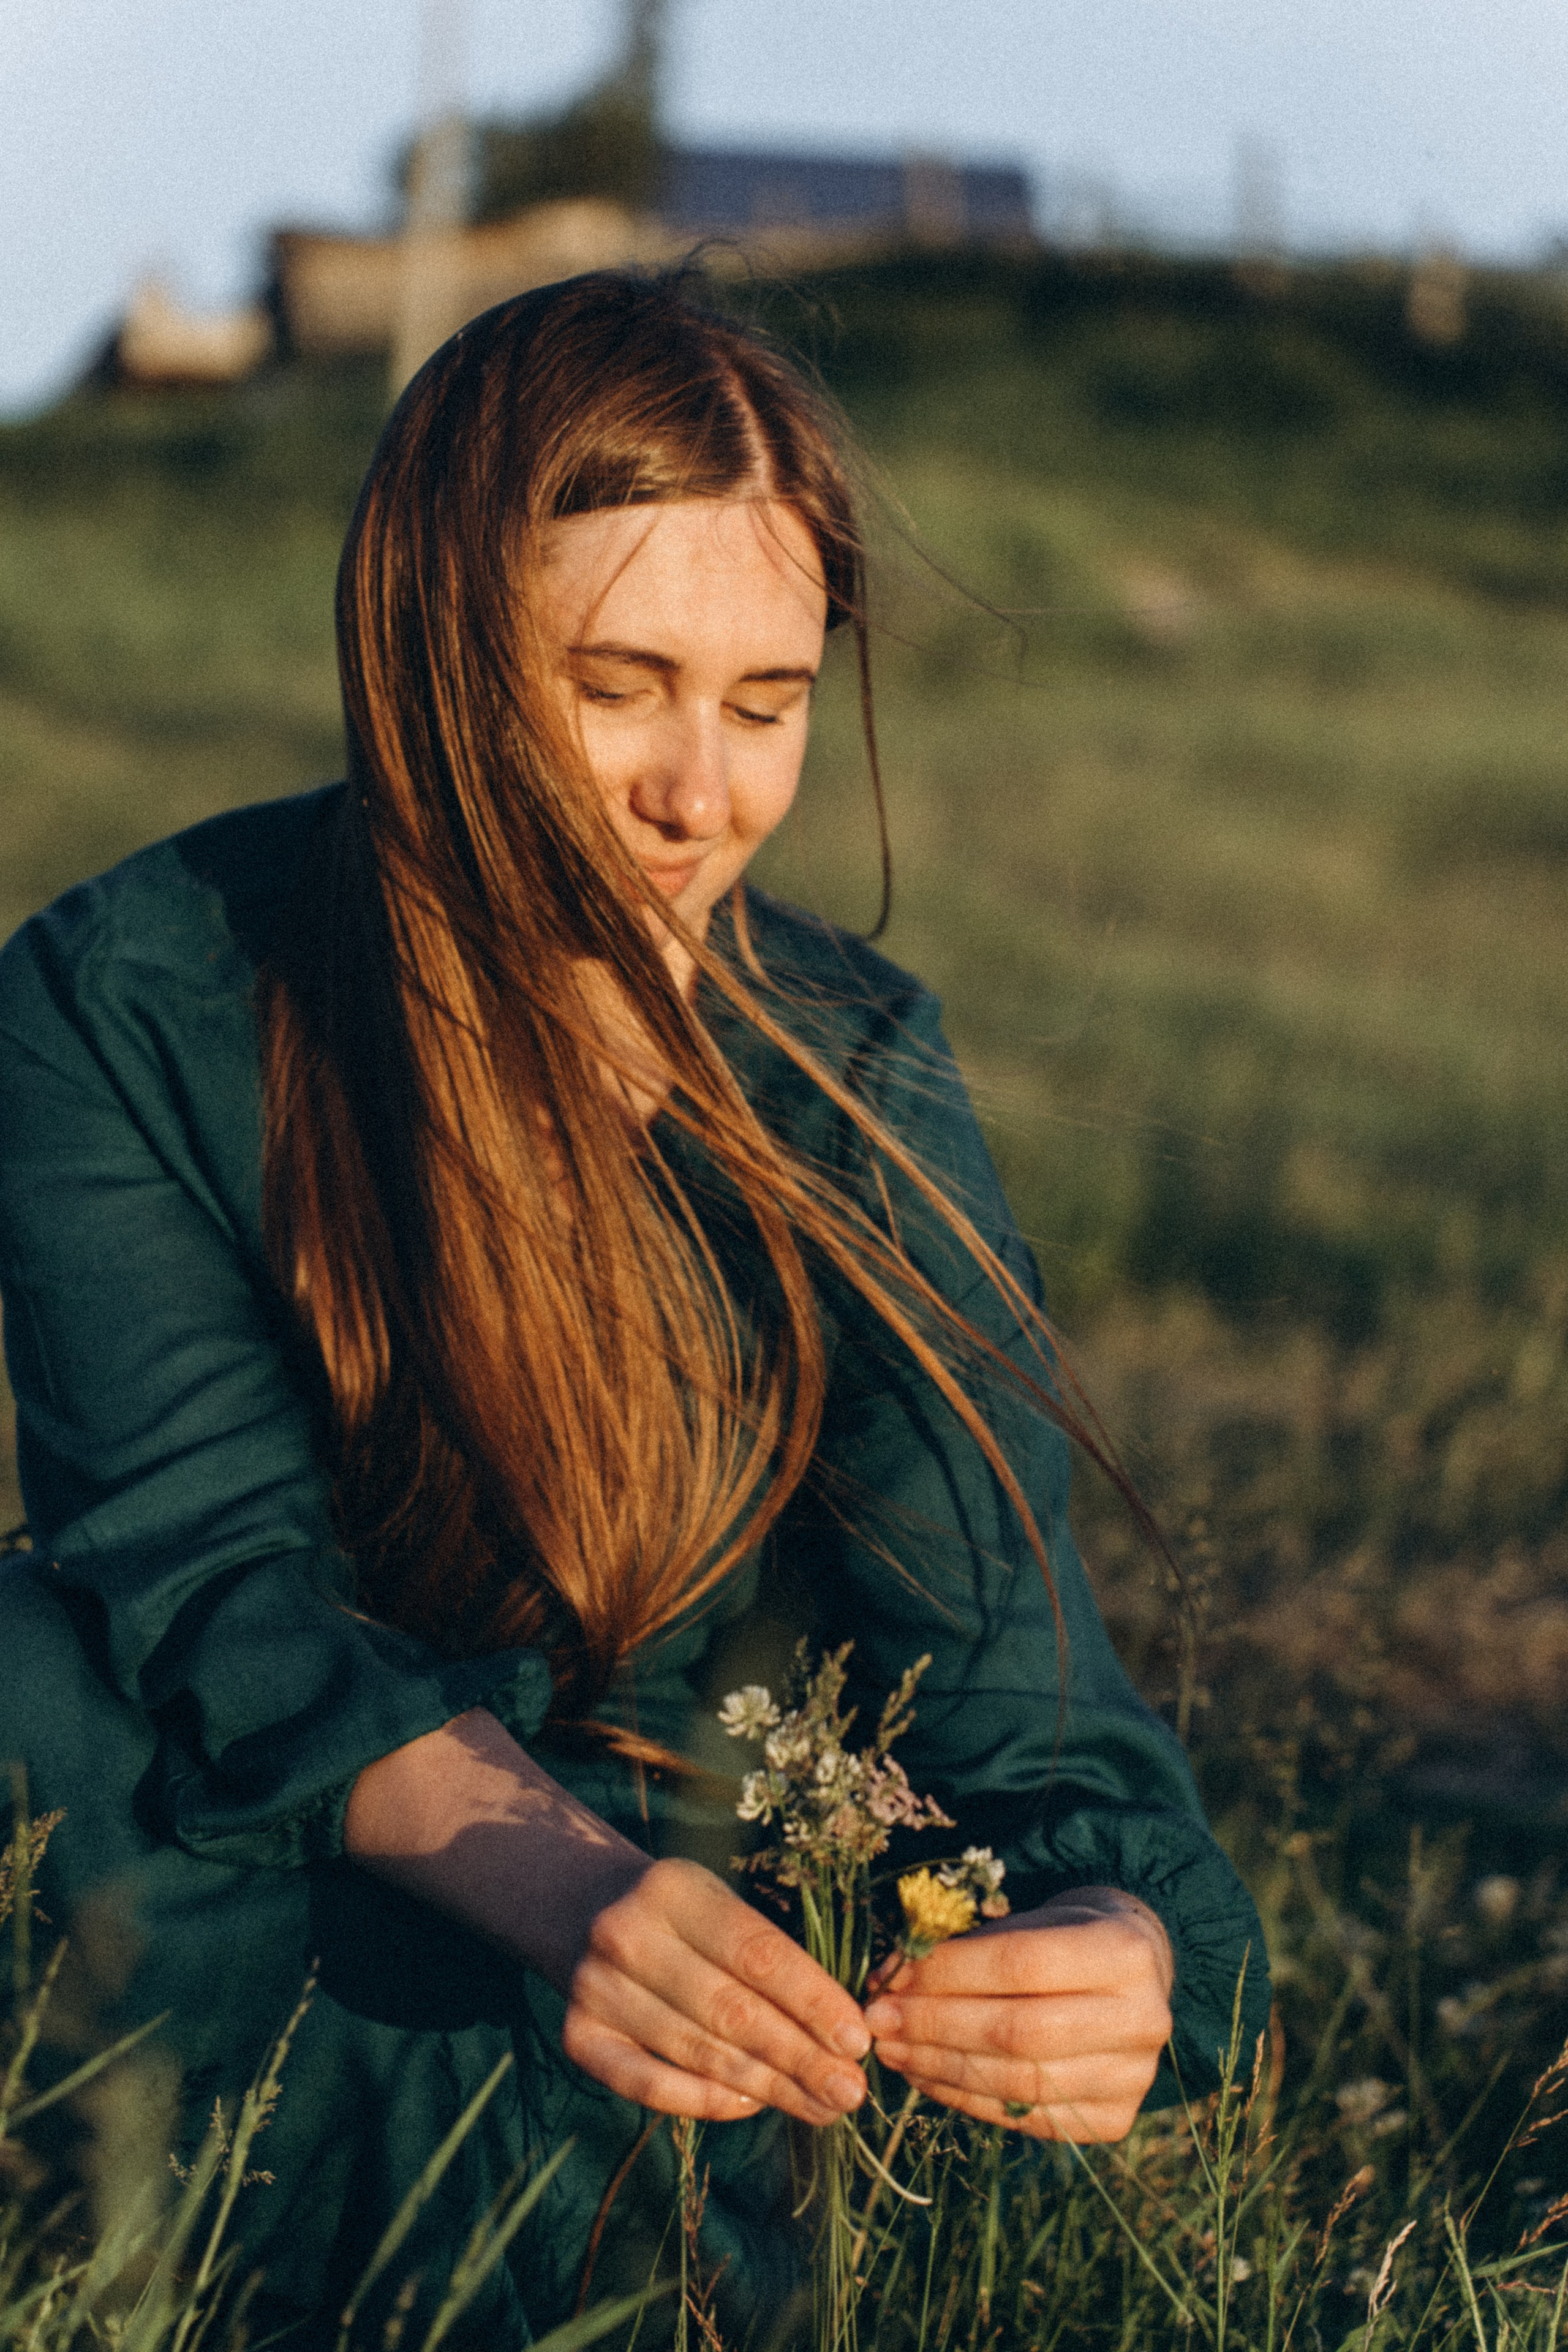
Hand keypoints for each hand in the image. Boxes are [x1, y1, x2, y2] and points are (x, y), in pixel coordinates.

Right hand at [345, 1711, 870, 2125]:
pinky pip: (650, 2085)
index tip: (860, 2039)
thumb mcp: (717, 1902)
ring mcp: (594, 1989)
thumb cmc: (675, 1911)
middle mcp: (627, 1936)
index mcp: (673, 1888)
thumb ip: (771, 1953)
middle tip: (851, 2092)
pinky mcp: (577, 2037)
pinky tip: (754, 2105)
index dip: (813, 2000)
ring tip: (822, 2107)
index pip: (756, 1953)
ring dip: (769, 2088)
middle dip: (801, 2057)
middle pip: (732, 2011)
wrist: (576, 1905)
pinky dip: (706, 2101)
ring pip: (698, 2052)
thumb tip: (843, 2029)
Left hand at [860, 1887, 1172, 2141]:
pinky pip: (1025, 2119)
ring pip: (1019, 2083)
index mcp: (1125, 1952)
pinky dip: (967, 2099)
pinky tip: (926, 2077)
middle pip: (1018, 2031)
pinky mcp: (1114, 2121)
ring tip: (892, 2050)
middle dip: (935, 2026)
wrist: (1135, 1978)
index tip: (892, 1977)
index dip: (948, 1973)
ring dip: (941, 2068)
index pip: (1020, 1964)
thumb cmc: (1065, 1936)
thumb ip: (966, 1947)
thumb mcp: (1027, 1918)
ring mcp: (1133, 2078)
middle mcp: (1141, 2019)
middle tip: (878, 2021)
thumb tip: (890, 1980)